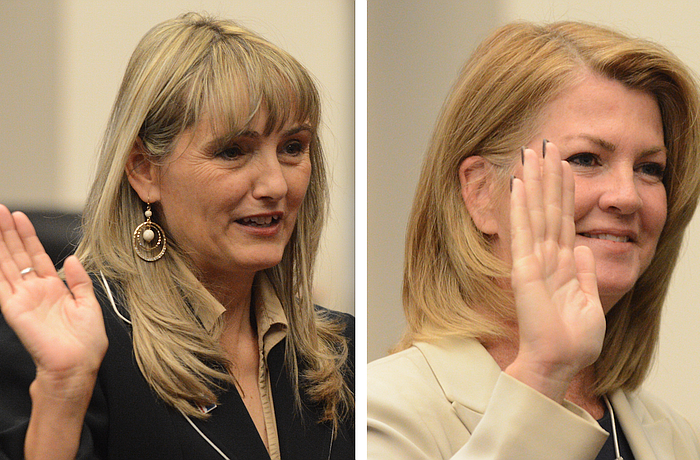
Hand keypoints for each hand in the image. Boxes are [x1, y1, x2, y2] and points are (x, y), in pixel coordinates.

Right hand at [0, 205, 106, 396]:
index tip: (19, 218)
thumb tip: (70, 260)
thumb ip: (79, 281)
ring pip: (6, 264)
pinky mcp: (14, 309)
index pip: (36, 256)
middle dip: (8, 233)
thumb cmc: (86, 342)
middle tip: (0, 211)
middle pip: (17, 255)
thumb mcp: (89, 304)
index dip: (27, 237)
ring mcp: (22, 298)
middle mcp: (35, 291)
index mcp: (54, 289)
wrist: (77, 365)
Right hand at [506, 143, 604, 402]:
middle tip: (543, 144)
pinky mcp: (525, 268)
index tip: (562, 164)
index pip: (563, 219)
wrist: (559, 361)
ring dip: (535, 180)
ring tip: (532, 151)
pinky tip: (519, 182)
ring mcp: (534, 260)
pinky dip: (522, 206)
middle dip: (547, 175)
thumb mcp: (589, 301)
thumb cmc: (573, 340)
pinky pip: (524, 231)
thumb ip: (584, 272)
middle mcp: (546, 256)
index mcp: (563, 264)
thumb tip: (584, 247)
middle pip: (548, 208)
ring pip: (537, 211)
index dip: (563, 191)